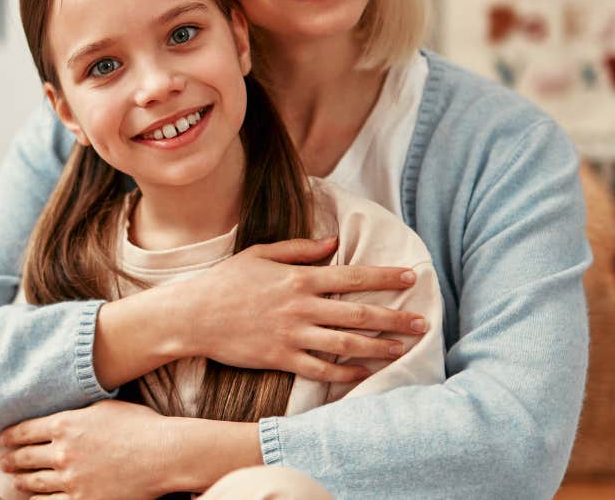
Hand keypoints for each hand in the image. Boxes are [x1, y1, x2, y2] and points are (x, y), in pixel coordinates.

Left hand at [0, 400, 178, 499]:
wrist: (163, 454)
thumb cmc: (139, 426)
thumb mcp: (103, 408)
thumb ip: (77, 414)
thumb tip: (62, 417)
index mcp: (65, 423)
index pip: (25, 430)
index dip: (10, 435)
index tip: (3, 438)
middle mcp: (62, 452)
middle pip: (25, 457)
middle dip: (11, 459)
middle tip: (4, 461)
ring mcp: (70, 479)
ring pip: (33, 482)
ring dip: (20, 481)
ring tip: (15, 480)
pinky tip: (34, 499)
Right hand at [177, 236, 426, 382]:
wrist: (192, 315)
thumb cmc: (225, 281)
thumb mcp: (260, 253)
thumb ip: (299, 248)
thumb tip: (332, 242)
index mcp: (299, 278)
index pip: (353, 276)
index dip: (386, 277)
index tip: (411, 278)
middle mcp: (301, 307)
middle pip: (359, 314)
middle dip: (395, 319)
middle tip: (422, 324)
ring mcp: (292, 335)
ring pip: (346, 344)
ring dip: (379, 347)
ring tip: (402, 349)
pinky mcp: (281, 359)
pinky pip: (321, 369)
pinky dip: (346, 373)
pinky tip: (365, 373)